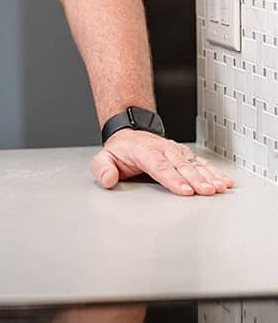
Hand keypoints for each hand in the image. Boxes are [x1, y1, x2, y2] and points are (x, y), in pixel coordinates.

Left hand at [90, 130, 234, 195]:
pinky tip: (224, 181)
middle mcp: (162, 149)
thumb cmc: (120, 151)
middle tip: (206, 192)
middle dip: (195, 179)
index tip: (185, 190)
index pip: (159, 166)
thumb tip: (108, 179)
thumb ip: (102, 169)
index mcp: (143, 151)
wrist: (129, 135)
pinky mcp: (184, 155)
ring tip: (219, 187)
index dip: (172, 178)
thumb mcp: (103, 158)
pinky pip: (200, 163)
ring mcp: (175, 151)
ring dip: (207, 176)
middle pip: (180, 166)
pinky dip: (213, 172)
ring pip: (193, 163)